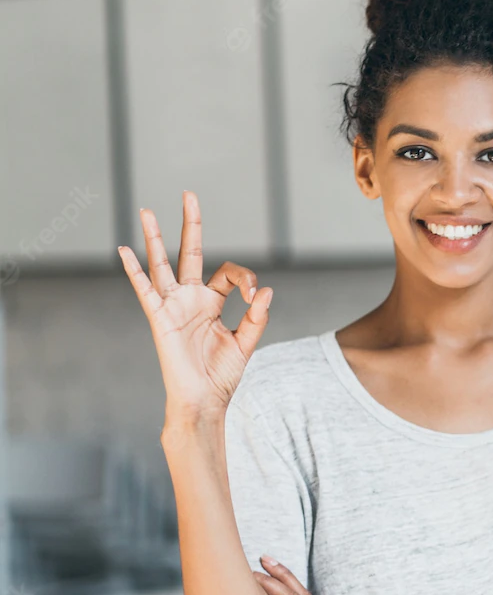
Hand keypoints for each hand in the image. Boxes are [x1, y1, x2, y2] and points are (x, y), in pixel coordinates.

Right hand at [117, 191, 272, 422]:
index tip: (256, 296)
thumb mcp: (246, 342)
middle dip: (190, 224)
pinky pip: (145, 290)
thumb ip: (257, 316)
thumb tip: (266, 289)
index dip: (246, 279)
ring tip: (146, 210)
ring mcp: (173, 306)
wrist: (204, 400)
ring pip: (162, 264)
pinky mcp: (160, 318)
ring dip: (155, 237)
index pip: (230, 273)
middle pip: (189, 253)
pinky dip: (134, 270)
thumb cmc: (222, 375)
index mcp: (213, 302)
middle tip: (189, 194)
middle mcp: (191, 298)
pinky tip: (124, 248)